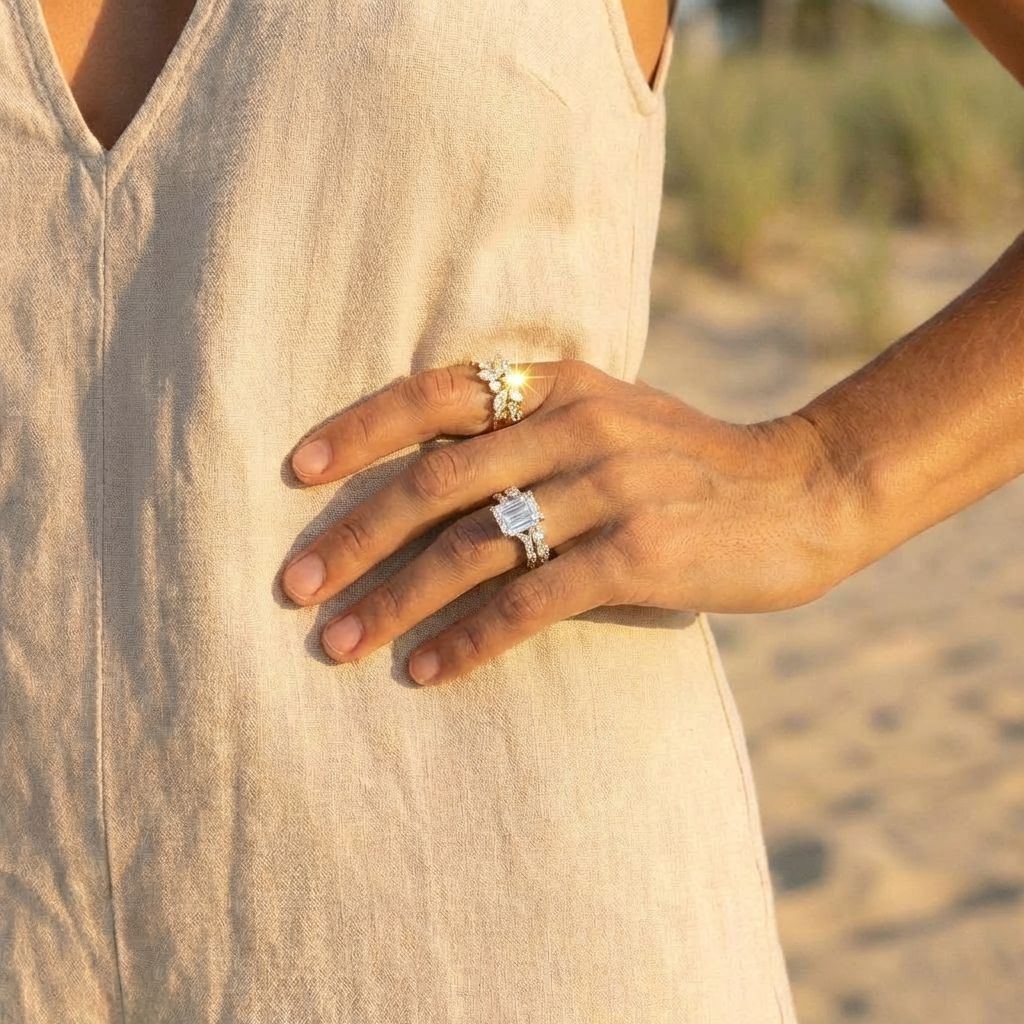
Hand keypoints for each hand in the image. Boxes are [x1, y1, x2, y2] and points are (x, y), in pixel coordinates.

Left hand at [281, 358, 851, 685]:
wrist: (803, 491)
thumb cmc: (690, 466)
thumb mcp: (612, 422)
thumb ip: (532, 435)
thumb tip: (428, 483)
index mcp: (561, 384)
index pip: (437, 393)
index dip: (359, 428)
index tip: (296, 473)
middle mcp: (578, 426)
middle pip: (437, 481)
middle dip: (355, 536)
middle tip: (295, 588)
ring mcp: (611, 487)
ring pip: (473, 547)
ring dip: (397, 600)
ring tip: (339, 645)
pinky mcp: (641, 552)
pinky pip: (533, 599)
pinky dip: (471, 638)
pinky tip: (426, 670)